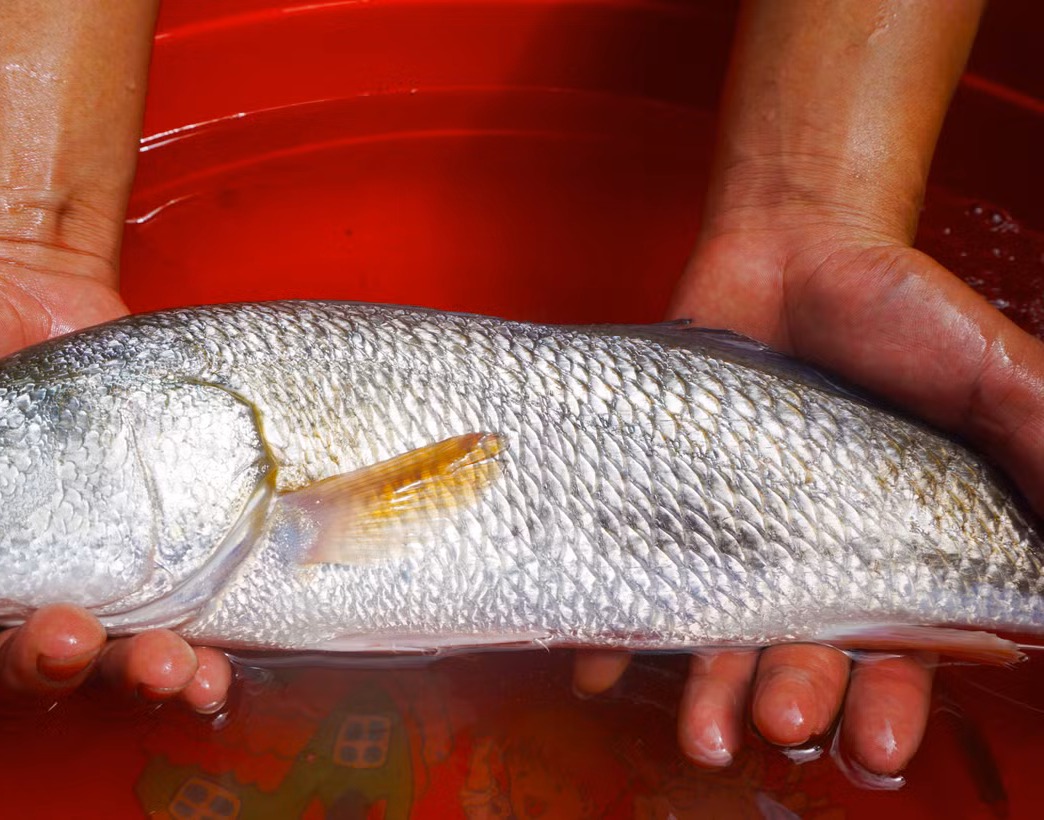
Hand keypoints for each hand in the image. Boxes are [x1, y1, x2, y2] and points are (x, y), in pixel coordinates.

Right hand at [0, 257, 232, 713]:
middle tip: (62, 634)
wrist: (11, 288)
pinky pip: (164, 629)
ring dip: (122, 676)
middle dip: (30, 667)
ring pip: (88, 666)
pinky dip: (186, 661)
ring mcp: (65, 585)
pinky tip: (205, 668)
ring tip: (157, 662)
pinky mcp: (141, 564)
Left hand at [656, 209, 1043, 774]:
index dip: (894, 707)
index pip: (902, 657)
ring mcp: (732, 536)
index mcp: (895, 555)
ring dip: (711, 692)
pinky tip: (598, 670)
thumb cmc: (901, 313)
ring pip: (721, 637)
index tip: (879, 743)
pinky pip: (633, 577)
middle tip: (785, 725)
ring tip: (703, 735)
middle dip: (798, 703)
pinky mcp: (665, 503)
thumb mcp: (993, 375)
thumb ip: (1038, 450)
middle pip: (805, 662)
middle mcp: (811, 561)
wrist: (794, 245)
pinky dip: (613, 631)